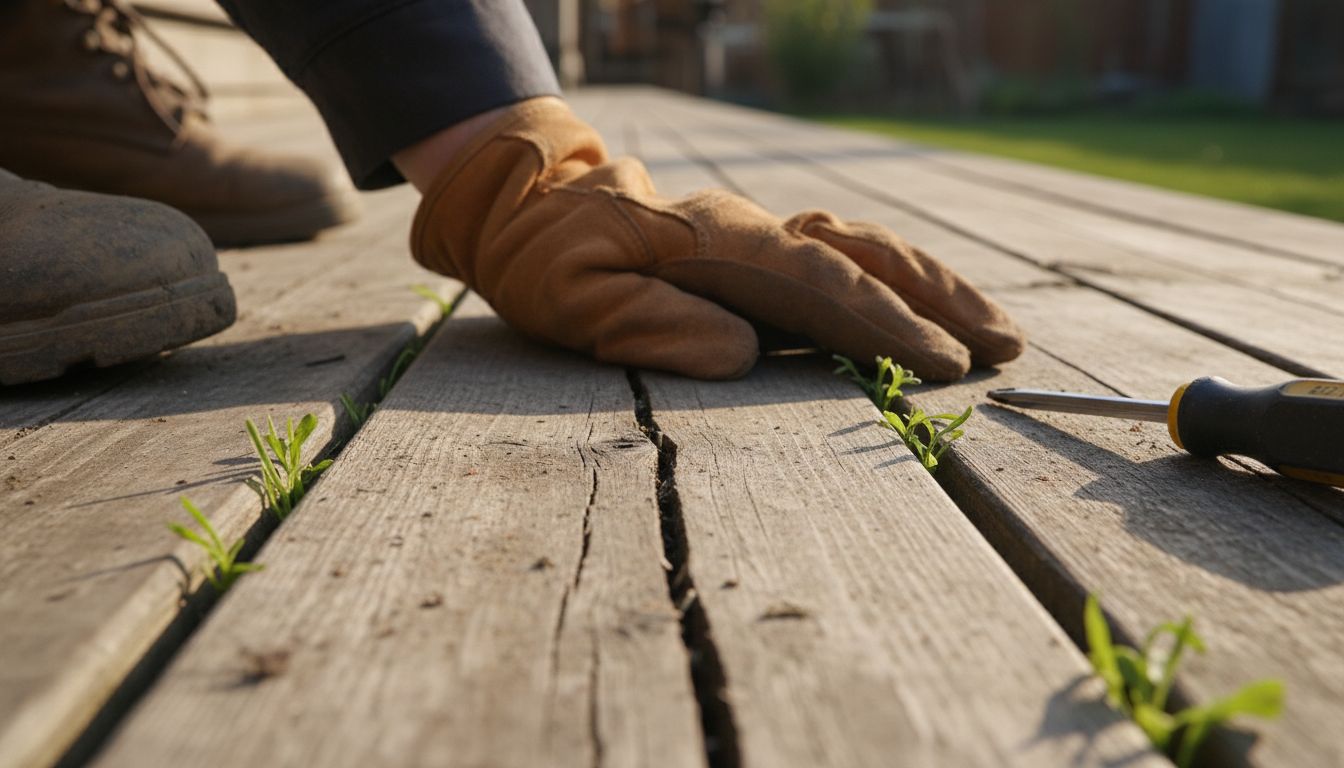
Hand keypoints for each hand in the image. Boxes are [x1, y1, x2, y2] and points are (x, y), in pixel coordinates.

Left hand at [410, 98, 1023, 379]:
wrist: (531, 204)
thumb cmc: (546, 259)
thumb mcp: (568, 296)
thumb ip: (646, 322)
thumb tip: (741, 353)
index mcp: (710, 243)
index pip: (814, 281)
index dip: (880, 321)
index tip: (940, 361)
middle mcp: (751, 231)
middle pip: (863, 255)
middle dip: (938, 300)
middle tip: (1004, 347)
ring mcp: (762, 236)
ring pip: (867, 250)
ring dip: (935, 287)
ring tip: (996, 331)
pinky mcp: (763, 251)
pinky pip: (847, 258)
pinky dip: (900, 282)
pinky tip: (935, 310)